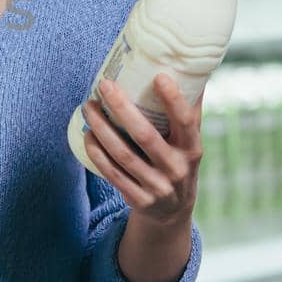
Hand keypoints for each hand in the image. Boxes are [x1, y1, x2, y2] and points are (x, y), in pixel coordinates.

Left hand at [82, 74, 202, 226]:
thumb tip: (192, 70)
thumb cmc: (178, 161)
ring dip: (101, 128)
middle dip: (122, 108)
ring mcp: (157, 186)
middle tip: (104, 85)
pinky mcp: (139, 199)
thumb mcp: (190, 142)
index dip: (174, 100)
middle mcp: (177, 169)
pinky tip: (88, 134)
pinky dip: (97, 153)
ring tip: (88, 106)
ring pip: (122, 154)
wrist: (173, 211)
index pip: (186, 122)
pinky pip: (112, 173)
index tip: (158, 76)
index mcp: (192, 149)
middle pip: (145, 135)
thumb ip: (190, 111)